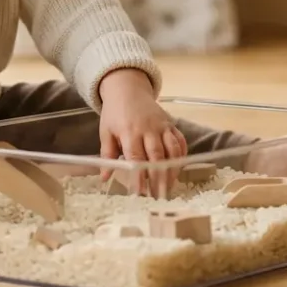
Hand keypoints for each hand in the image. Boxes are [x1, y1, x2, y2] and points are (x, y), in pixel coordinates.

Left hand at [97, 68, 185, 196]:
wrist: (128, 89)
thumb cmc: (115, 113)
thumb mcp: (106, 131)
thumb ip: (107, 153)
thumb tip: (104, 177)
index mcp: (129, 132)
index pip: (136, 158)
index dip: (139, 177)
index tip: (140, 194)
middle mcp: (148, 129)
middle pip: (157, 157)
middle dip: (159, 178)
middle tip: (159, 197)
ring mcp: (162, 126)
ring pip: (172, 150)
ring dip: (173, 170)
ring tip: (170, 187)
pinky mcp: (171, 124)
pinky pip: (180, 141)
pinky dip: (182, 155)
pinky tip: (179, 169)